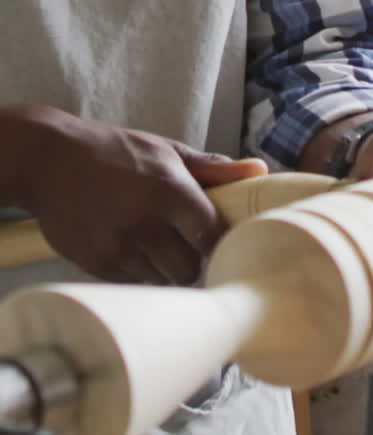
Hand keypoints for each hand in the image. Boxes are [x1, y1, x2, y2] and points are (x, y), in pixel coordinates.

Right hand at [20, 108, 262, 284]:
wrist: (50, 159)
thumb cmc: (116, 152)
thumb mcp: (166, 151)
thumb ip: (213, 169)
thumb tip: (260, 170)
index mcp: (171, 190)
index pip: (213, 236)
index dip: (219, 243)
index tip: (215, 239)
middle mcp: (146, 222)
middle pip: (190, 269)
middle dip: (192, 260)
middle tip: (183, 244)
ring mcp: (119, 246)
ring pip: (162, 282)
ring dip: (165, 270)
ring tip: (155, 246)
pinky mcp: (95, 264)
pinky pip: (133, 284)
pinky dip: (138, 274)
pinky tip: (131, 250)